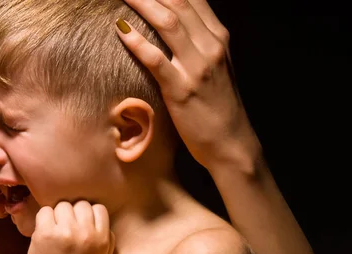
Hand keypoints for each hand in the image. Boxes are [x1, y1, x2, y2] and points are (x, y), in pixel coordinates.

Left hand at [26, 201, 114, 253]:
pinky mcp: (45, 233)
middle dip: (74, 213)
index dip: (89, 214)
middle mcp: (84, 232)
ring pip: (63, 205)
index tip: (82, 223)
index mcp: (101, 238)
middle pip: (80, 204)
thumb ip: (109, 240)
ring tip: (56, 227)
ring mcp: (64, 231)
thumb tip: (104, 222)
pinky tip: (45, 229)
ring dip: (59, 214)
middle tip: (67, 225)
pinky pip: (45, 211)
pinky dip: (44, 217)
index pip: (98, 208)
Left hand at [117, 0, 260, 168]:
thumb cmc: (219, 106)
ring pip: (168, 24)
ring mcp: (197, 68)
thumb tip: (176, 25)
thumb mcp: (216, 67)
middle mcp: (210, 47)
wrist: (231, 143)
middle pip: (178, 4)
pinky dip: (137, 42)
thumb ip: (199, 43)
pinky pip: (156, 59)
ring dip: (142, 3)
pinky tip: (120, 29)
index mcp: (218, 39)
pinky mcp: (182, 90)